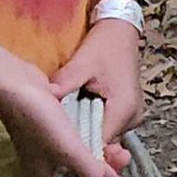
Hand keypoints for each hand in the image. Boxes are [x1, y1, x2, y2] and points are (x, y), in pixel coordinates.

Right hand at [0, 34, 129, 176]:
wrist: (13, 83)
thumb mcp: (68, 149)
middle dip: (104, 169)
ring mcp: (46, 150)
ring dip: (100, 154)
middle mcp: (44, 169)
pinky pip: (74, 143)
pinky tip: (103, 133)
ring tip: (119, 145)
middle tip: (123, 155)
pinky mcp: (50, 132)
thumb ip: (92, 171)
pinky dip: (90, 141)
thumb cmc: (38, 119)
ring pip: (79, 159)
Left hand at [50, 16, 144, 148]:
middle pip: (102, 142)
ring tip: (64, 125)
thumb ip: (64, 83)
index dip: (77, 146)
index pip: (99, 143)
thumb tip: (44, 100)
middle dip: (79, 140)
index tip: (56, 145)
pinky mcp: (127, 112)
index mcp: (123, 109)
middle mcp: (132, 118)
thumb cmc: (105, 44)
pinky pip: (106, 126)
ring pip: (104, 135)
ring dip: (85, 131)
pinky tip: (77, 116)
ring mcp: (132, 116)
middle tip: (55, 134)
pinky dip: (91, 123)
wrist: (121, 30)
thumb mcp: (83, 62)